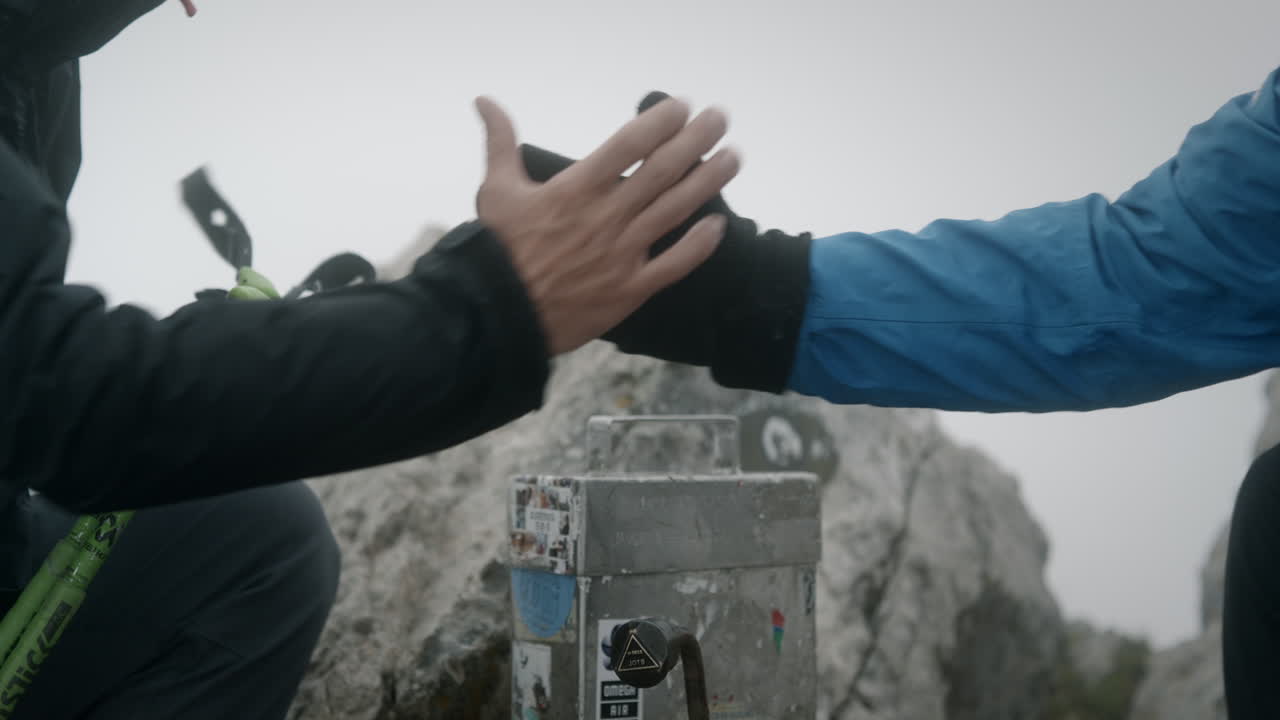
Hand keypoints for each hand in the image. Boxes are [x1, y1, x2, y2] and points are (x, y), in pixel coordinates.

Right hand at [473, 95, 738, 354]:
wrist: (501, 315)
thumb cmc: (498, 250)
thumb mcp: (495, 190)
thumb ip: (501, 142)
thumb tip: (484, 101)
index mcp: (577, 189)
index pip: (629, 144)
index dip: (660, 121)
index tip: (682, 107)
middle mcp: (606, 216)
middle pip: (662, 170)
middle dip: (696, 140)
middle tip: (721, 118)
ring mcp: (622, 253)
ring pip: (675, 211)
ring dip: (709, 181)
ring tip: (734, 157)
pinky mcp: (630, 289)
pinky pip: (673, 265)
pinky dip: (698, 246)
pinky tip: (719, 225)